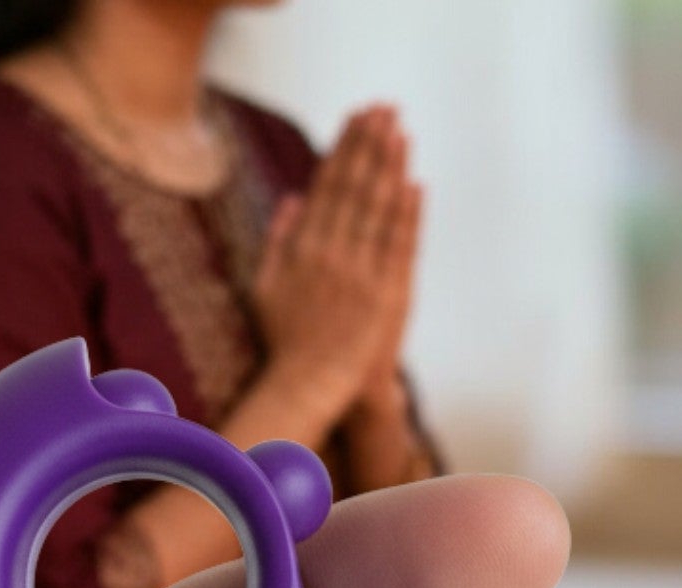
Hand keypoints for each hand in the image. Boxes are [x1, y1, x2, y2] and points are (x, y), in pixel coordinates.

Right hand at [254, 106, 421, 431]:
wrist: (311, 384)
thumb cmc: (287, 339)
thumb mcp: (266, 287)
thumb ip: (277, 240)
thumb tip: (292, 198)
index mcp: (304, 248)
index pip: (327, 185)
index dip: (344, 147)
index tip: (356, 117)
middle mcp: (333, 254)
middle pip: (355, 187)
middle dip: (370, 143)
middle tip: (384, 108)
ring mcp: (362, 273)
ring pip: (379, 209)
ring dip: (391, 166)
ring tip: (400, 130)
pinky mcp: (388, 294)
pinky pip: (400, 245)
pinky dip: (408, 213)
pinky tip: (414, 182)